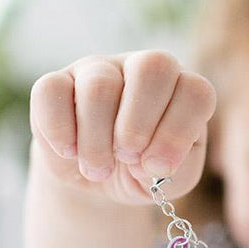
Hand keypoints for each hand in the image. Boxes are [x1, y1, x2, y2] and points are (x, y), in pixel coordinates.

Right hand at [29, 50, 216, 205]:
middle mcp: (144, 69)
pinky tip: (69, 152)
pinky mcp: (58, 80)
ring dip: (98, 139)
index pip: (196, 91)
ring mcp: (99, 69)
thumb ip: (177, 167)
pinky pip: (53, 91)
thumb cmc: (145, 171)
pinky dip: (60, 130)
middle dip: (140, 123)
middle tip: (129, 158)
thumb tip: (150, 161)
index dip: (179, 132)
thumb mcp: (173, 179)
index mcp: (181, 89)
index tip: (159, 167)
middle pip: (152, 68)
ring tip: (99, 170)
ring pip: (100, 86)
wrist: (100, 178)